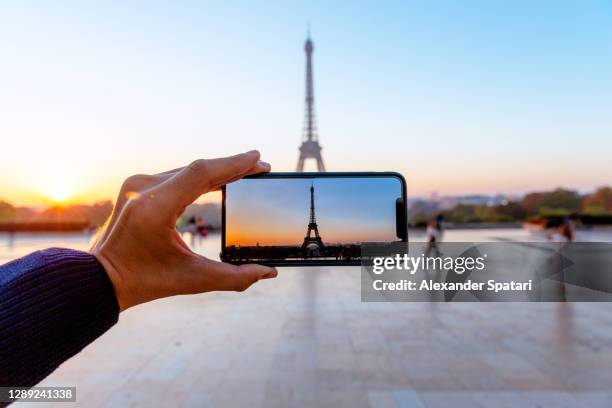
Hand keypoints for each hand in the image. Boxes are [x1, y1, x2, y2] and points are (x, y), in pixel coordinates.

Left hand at [91, 150, 276, 310]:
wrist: (102, 278)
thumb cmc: (146, 281)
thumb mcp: (193, 280)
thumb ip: (234, 277)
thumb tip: (269, 272)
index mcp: (154, 207)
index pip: (201, 174)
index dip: (232, 164)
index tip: (258, 158)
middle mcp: (144, 188)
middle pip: (197, 168)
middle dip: (232, 167)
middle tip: (261, 167)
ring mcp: (138, 184)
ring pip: (188, 170)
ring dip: (218, 170)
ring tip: (247, 171)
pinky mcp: (137, 186)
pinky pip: (176, 175)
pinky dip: (201, 177)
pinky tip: (221, 179)